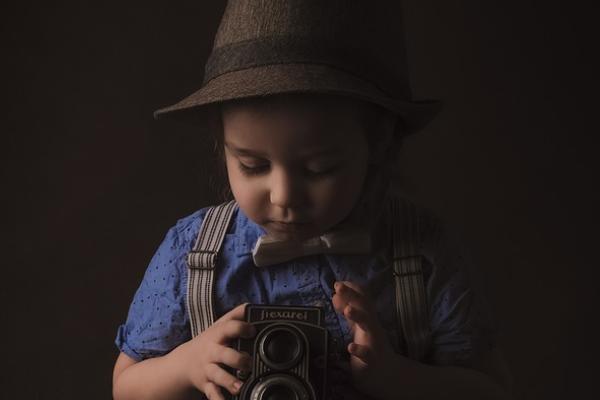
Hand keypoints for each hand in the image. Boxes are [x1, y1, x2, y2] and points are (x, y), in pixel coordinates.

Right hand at [170, 303, 255, 399]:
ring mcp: (208, 370)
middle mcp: (212, 352)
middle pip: (224, 355)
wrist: (182, 364)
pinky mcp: (206, 385)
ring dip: (229, 382)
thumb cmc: (209, 342)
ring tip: (240, 387)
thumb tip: (251, 306)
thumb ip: (235, 315)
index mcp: (217, 336)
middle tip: (248, 363)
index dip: (241, 328)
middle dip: (237, 359)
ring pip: (218, 376)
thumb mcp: (219, 326)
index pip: (229, 328)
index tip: (252, 331)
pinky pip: (212, 394)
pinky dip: (218, 399)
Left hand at [332, 281, 412, 398]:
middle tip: (338, 286)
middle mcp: (372, 326)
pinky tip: (350, 347)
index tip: (338, 283)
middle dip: (352, 295)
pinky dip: (359, 350)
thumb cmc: (370, 348)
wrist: (388, 375)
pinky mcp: (372, 360)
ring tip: (347, 310)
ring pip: (369, 326)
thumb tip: (335, 294)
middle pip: (364, 306)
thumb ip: (348, 311)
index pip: (361, 298)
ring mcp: (374, 342)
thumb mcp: (359, 327)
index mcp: (368, 318)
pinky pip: (367, 354)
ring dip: (358, 316)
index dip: (351, 289)